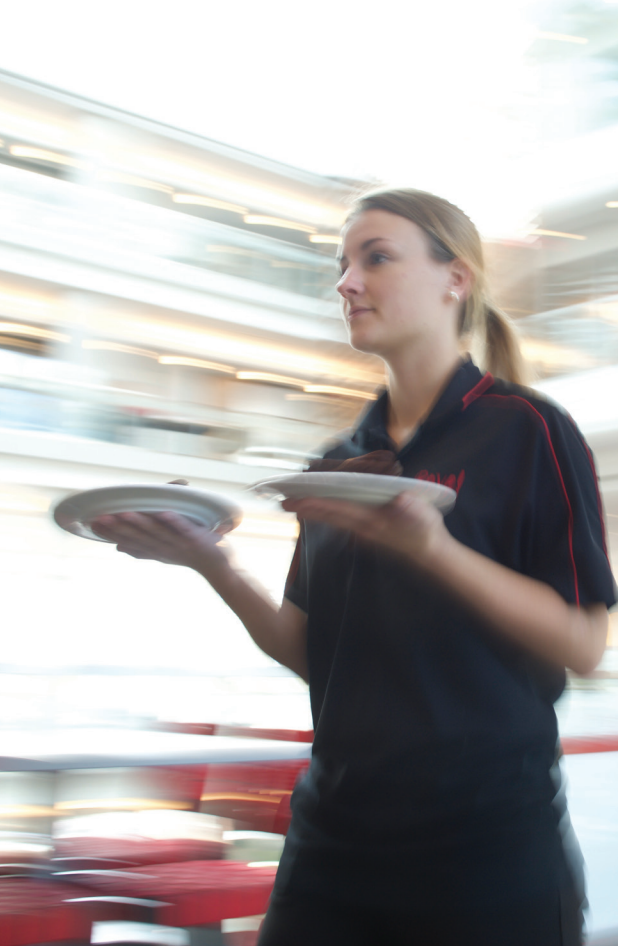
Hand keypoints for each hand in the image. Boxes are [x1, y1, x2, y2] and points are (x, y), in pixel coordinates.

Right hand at [90, 510, 231, 573]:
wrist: (222, 570)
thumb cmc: (193, 557)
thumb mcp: (164, 554)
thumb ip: (142, 550)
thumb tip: (118, 548)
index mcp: (156, 551)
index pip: (129, 542)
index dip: (111, 534)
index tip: (92, 524)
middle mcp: (165, 549)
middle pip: (138, 538)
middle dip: (118, 528)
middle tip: (98, 519)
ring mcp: (181, 545)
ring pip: (158, 533)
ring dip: (141, 523)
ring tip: (124, 513)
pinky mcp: (198, 539)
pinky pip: (184, 529)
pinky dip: (174, 522)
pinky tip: (162, 512)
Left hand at [281, 491, 450, 569]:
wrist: (429, 555)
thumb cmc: (425, 532)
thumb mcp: (423, 516)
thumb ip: (411, 508)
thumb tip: (402, 501)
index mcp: (372, 521)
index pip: (338, 510)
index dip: (316, 504)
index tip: (295, 502)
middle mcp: (362, 528)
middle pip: (329, 516)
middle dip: (306, 508)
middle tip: (283, 502)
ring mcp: (363, 533)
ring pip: (333, 520)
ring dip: (314, 512)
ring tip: (295, 505)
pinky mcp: (366, 533)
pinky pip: (342, 521)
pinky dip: (327, 515)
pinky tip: (320, 511)